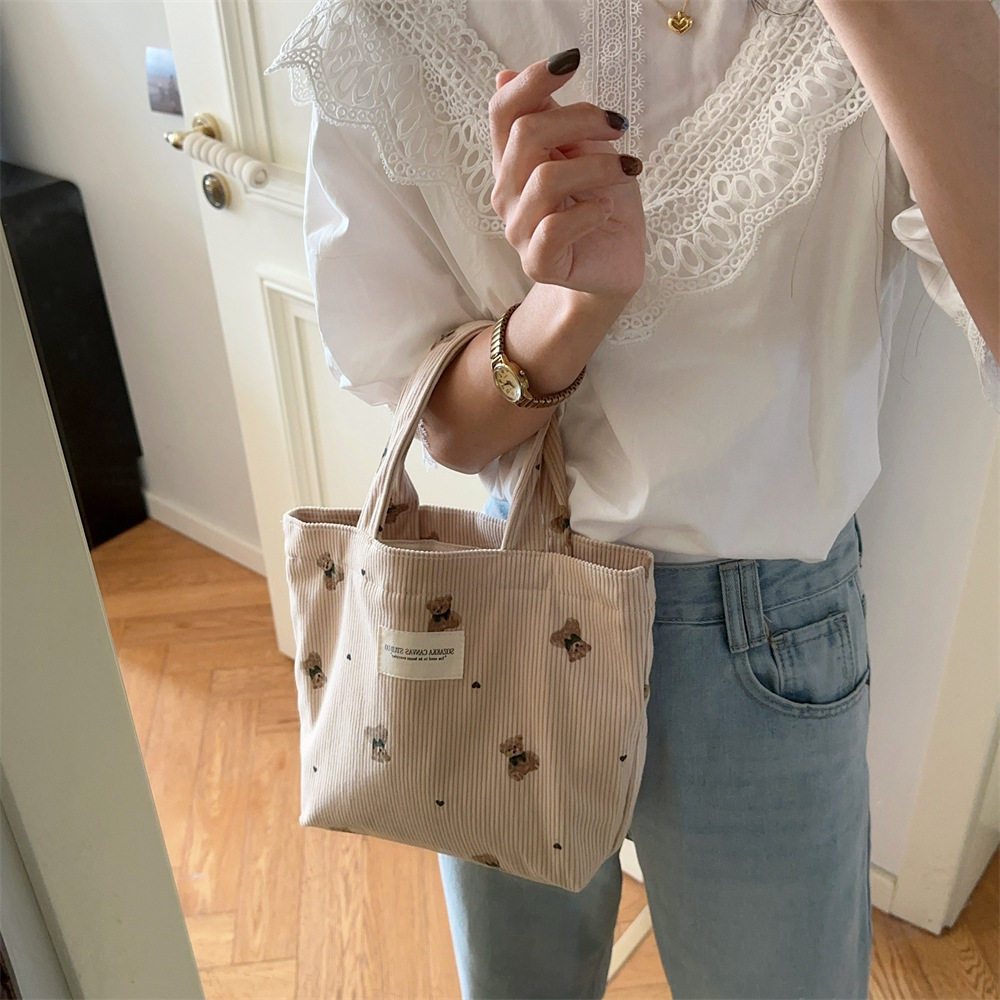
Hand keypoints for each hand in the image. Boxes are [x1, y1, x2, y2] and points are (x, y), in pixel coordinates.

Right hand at [489, 49, 646, 301]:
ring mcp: (518, 229)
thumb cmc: (601, 204)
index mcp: (513, 161)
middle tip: (619, 126)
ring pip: (547, 179)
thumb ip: (552, 119)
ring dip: (598, 167)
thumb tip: (505, 74)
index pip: (503, 112)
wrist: (615, 264)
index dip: (532, 81)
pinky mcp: (537, 262)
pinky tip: (607, 210)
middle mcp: (508, 193)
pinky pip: (555, 228)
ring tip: (629, 170)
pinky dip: (590, 213)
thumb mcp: (585, 151)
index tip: (572, 60)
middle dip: (581, 120)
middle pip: (526, 135)